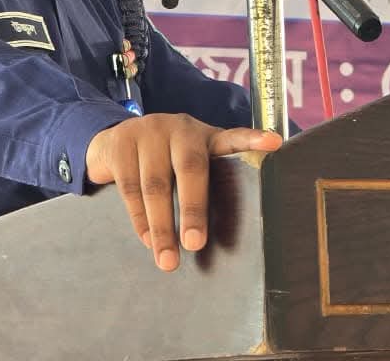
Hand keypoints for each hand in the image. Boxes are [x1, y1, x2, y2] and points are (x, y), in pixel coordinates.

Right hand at [84, 113, 280, 270]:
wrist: (114, 140)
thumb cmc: (164, 160)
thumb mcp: (189, 162)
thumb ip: (208, 183)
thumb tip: (230, 235)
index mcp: (205, 136)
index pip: (233, 137)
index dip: (252, 139)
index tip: (274, 143)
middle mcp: (180, 129)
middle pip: (191, 169)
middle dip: (193, 210)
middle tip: (196, 245)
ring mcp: (149, 132)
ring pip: (155, 184)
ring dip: (161, 227)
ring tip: (168, 260)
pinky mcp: (121, 143)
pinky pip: (130, 187)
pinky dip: (139, 218)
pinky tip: (147, 240)